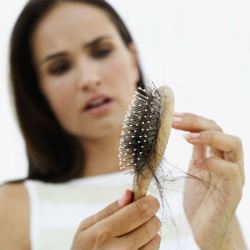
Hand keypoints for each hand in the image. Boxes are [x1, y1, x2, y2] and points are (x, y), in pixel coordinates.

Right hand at [71, 190, 160, 249]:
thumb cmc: (83, 249)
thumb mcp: (86, 227)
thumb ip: (110, 209)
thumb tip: (130, 193)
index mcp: (103, 233)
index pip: (137, 212)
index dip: (149, 202)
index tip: (151, 200)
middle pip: (151, 225)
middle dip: (150, 216)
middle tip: (142, 216)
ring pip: (155, 240)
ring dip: (150, 233)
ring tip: (135, 233)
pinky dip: (148, 245)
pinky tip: (136, 246)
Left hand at [172, 112, 244, 248]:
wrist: (207, 229)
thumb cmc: (200, 200)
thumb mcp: (195, 170)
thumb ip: (196, 152)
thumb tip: (184, 132)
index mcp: (215, 154)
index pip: (209, 127)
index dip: (191, 119)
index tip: (172, 116)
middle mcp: (227, 160)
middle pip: (220, 129)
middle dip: (197, 121)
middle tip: (175, 121)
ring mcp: (233, 175)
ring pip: (234, 144)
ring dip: (209, 136)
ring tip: (188, 137)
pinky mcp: (233, 192)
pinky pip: (232, 172)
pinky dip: (215, 163)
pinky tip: (199, 163)